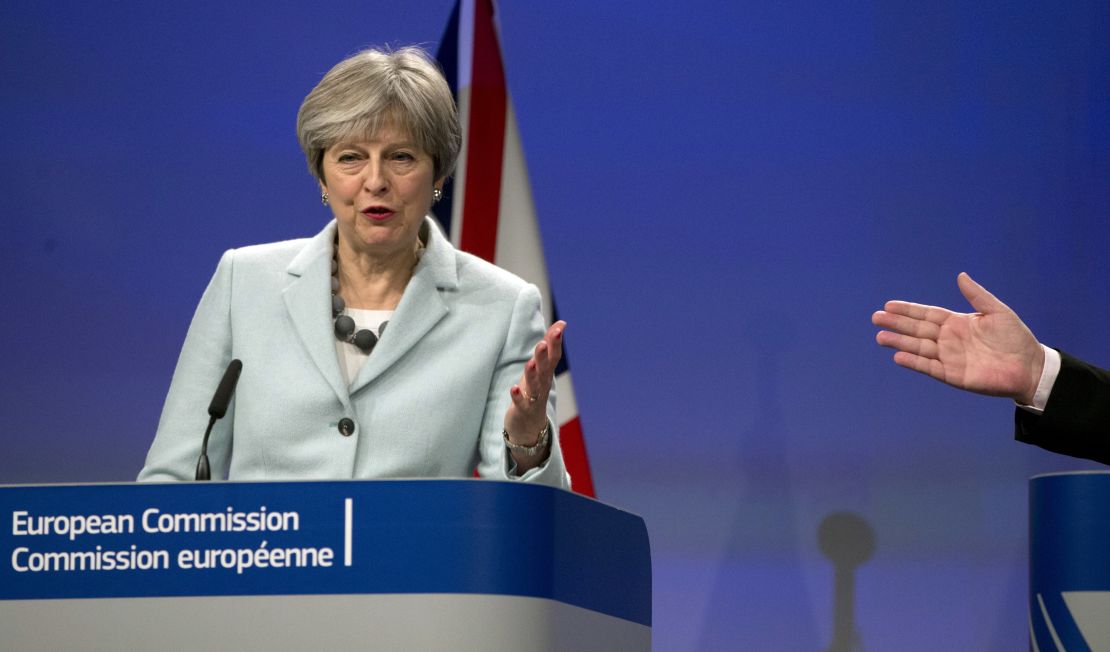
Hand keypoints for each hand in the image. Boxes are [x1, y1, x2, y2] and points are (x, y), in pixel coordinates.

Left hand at [504, 321, 565, 452]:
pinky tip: (514, 388)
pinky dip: (518, 396)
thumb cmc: (535, 391)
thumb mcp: (541, 368)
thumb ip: (550, 345)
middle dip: (545, 355)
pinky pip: (521, 403)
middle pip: (545, 368)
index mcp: (546, 372)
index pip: (554, 355)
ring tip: (531, 362)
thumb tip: (561, 323)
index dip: (556, 342)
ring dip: (532, 373)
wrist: (530, 426)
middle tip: (544, 342)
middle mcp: (542, 384)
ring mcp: (534, 397)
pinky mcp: (523, 409)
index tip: (560, 327)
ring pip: (534, 384)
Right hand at [872, 273, 1044, 403]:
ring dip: (899, 343)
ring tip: (880, 337)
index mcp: (957, 323)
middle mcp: (949, 340)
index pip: (926, 315)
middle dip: (897, 323)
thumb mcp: (997, 311)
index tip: (889, 305)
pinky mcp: (953, 376)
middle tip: (875, 318)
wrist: (1029, 366)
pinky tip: (899, 357)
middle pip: (917, 330)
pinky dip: (914, 363)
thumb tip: (960, 275)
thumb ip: (976, 295)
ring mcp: (949, 358)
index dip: (908, 310)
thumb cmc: (1016, 337)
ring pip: (918, 348)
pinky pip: (929, 368)